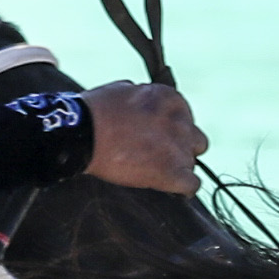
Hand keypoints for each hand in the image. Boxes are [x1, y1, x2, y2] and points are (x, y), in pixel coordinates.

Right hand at [83, 81, 205, 195]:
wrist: (82, 134)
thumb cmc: (95, 111)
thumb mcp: (122, 90)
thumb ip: (142, 97)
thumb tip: (143, 103)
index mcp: (170, 99)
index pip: (185, 118)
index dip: (170, 129)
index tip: (156, 136)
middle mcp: (181, 122)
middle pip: (195, 141)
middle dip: (180, 148)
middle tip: (157, 154)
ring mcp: (178, 149)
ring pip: (190, 163)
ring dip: (176, 167)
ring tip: (153, 171)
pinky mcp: (173, 173)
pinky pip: (191, 185)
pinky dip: (182, 188)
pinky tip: (170, 188)